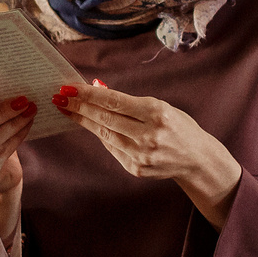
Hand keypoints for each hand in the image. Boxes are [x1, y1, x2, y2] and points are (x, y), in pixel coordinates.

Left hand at [55, 80, 244, 226]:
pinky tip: (91, 126)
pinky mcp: (136, 168)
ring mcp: (142, 154)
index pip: (114, 101)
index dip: (89, 94)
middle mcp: (149, 134)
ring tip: (68, 110)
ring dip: (84, 121)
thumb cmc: (178, 126)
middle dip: (80, 107)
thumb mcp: (160, 107)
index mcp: (157, 113)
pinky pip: (112, 149)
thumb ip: (130, 102)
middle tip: (60, 97)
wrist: (197, 159)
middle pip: (105, 118)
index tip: (70, 87)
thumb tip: (99, 88)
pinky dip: (101, 136)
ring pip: (104, 134)